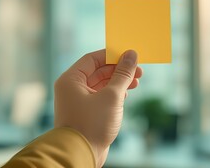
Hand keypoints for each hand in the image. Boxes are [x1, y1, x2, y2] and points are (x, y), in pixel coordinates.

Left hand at [54, 49, 141, 166]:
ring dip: (119, 82)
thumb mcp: (111, 96)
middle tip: (139, 70)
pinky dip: (114, 94)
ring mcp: (79, 101)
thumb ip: (123, 74)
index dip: (113, 55)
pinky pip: (101, 96)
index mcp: (71, 79)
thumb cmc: (92, 124)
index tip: (130, 55)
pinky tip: (126, 95)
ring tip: (136, 82)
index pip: (93, 59)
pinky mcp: (86, 112)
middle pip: (98, 71)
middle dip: (119, 70)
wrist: (81, 155)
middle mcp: (72, 88)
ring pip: (102, 84)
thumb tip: (131, 55)